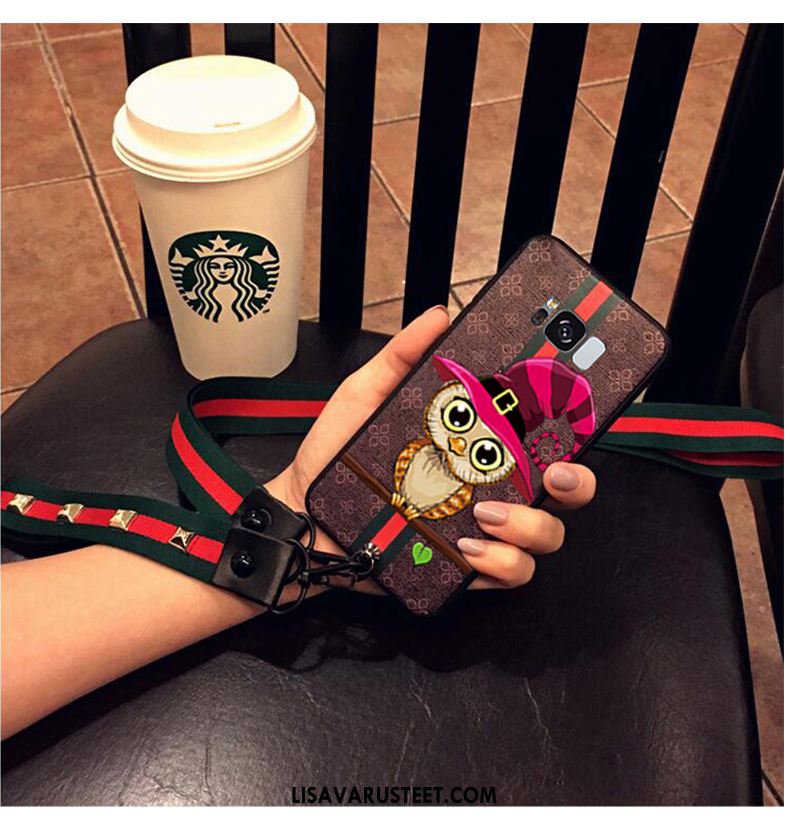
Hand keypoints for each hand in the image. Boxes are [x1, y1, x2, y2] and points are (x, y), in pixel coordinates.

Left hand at [268, 306, 595, 591]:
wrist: (307, 512)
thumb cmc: (338, 454)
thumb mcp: (367, 395)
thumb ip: (403, 357)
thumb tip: (438, 318)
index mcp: (480, 444)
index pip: (542, 432)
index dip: (573, 419)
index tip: (576, 402)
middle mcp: (493, 486)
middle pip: (565, 488)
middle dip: (576, 481)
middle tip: (554, 471)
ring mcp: (484, 529)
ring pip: (545, 534)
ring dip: (530, 525)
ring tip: (485, 513)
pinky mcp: (466, 568)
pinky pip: (509, 573)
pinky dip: (501, 563)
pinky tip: (470, 547)